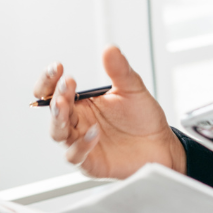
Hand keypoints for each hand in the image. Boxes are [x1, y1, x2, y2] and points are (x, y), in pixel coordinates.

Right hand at [32, 46, 185, 178]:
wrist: (162, 145)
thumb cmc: (143, 119)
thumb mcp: (133, 89)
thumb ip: (119, 70)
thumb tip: (110, 49)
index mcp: (81, 104)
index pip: (54, 91)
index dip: (50, 80)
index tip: (58, 67)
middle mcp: (77, 123)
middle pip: (53, 111)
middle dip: (55, 97)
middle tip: (65, 86)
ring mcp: (81, 143)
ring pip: (58, 133)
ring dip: (59, 119)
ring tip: (66, 105)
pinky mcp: (90, 163)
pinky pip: (75, 156)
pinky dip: (81, 145)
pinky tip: (93, 133)